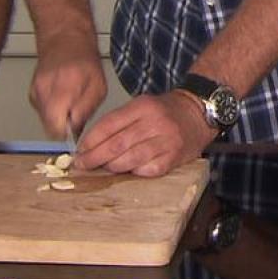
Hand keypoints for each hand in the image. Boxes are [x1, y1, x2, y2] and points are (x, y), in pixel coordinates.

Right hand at [28, 31, 105, 140]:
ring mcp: (35, 93)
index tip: (75, 131)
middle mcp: (44, 93)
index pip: (56, 129)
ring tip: (71, 101)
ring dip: (59, 118)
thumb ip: (86, 111)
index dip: (67, 134)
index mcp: (62, 90)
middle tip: (76, 114)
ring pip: (45, 121)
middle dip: (63, 127)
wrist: (64, 37)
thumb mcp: (98, 87)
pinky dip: (53, 109)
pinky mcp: (31, 93)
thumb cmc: (84, 59)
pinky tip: (63, 96)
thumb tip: (75, 131)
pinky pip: (43, 111)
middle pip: (49, 128)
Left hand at [73, 90, 215, 176]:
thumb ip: (119, 122)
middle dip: (95, 158)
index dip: (90, 141)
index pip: (108, 125)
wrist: (198, 113)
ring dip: (111, 167)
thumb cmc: (165, 112)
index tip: (79, 151)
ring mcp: (166, 141)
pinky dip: (134, 173)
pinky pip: (147, 170)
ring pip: (130, 159)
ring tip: (102, 169)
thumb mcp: (141, 106)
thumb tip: (91, 145)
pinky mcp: (174, 158)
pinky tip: (127, 172)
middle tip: (83, 165)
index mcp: (142, 106)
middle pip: (116, 144)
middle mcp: (154, 123)